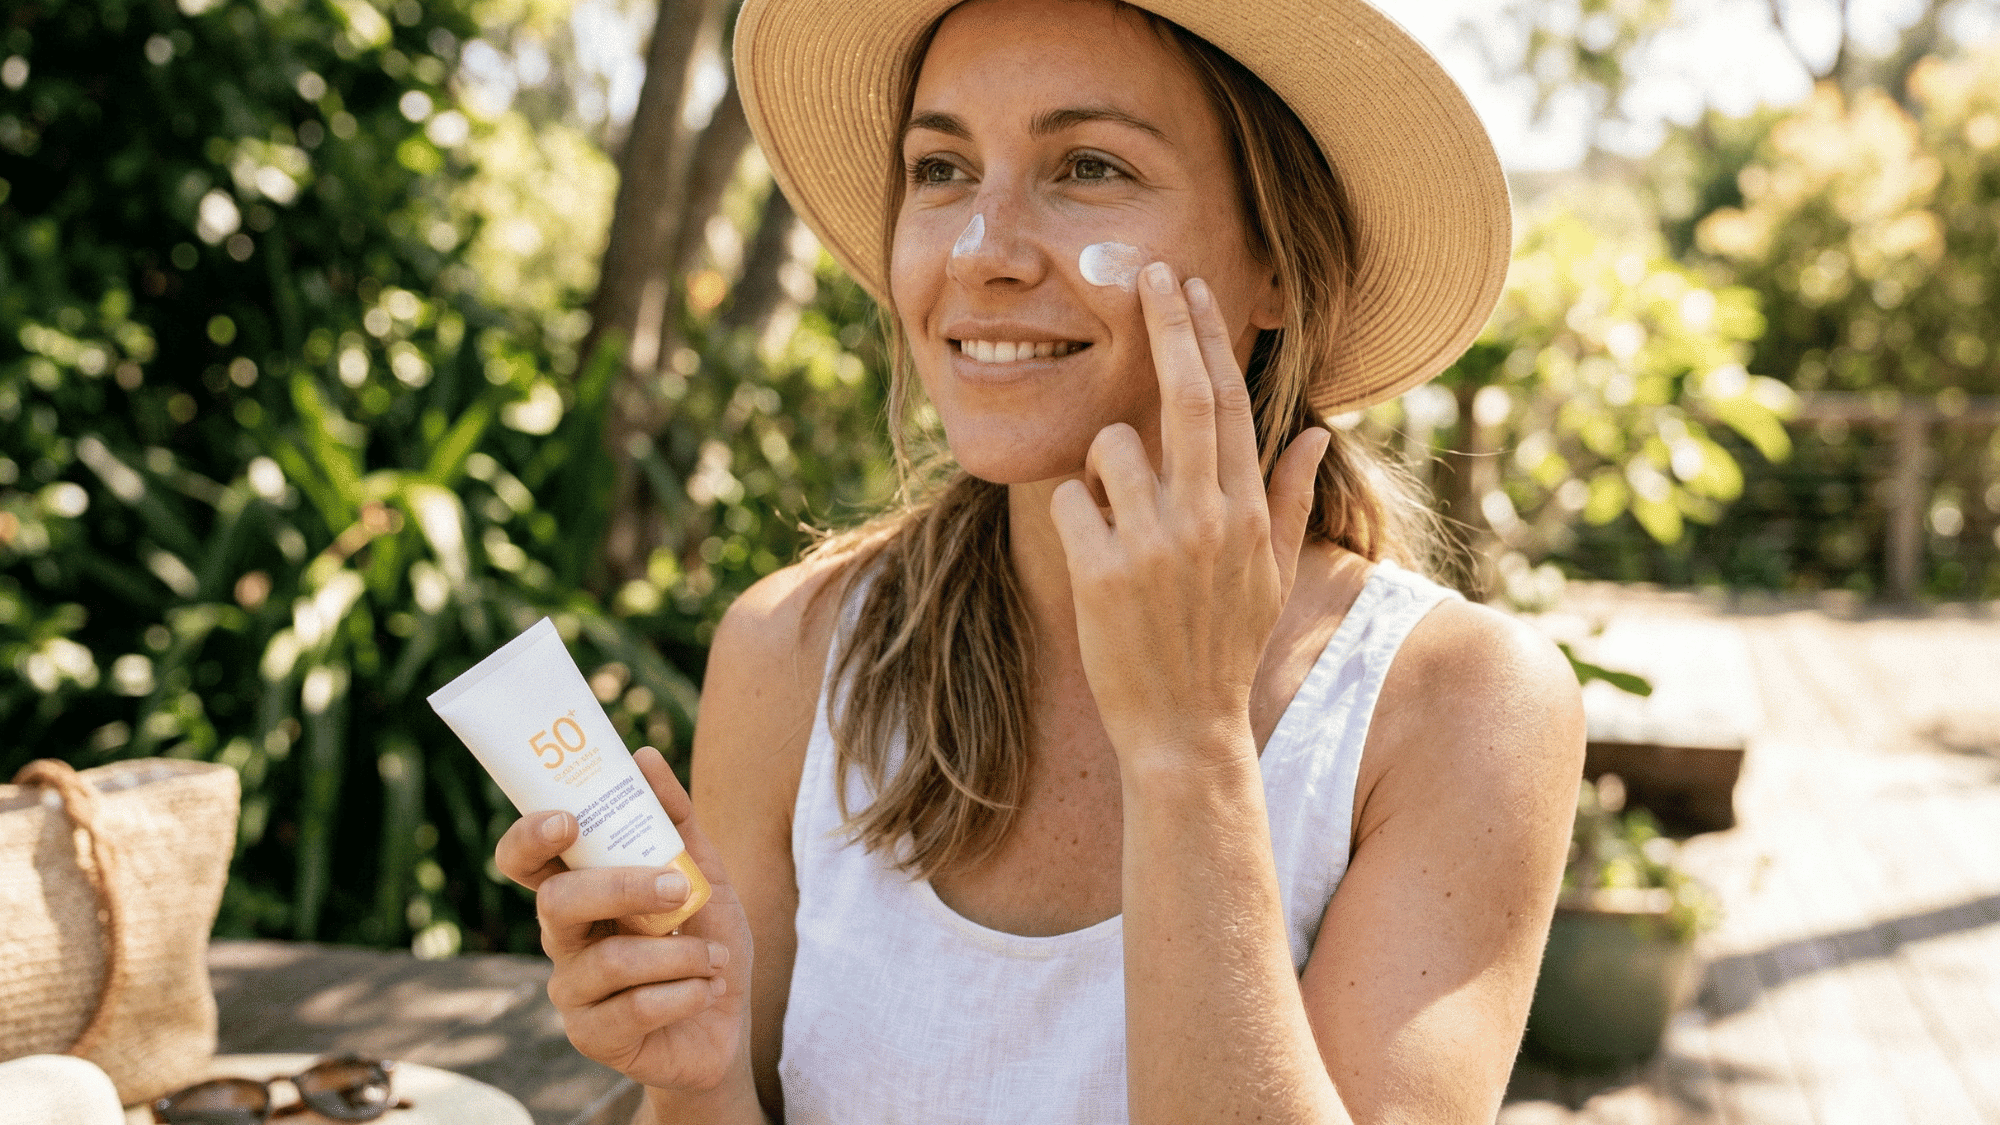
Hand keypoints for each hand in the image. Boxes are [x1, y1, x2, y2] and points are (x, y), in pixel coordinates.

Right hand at [494, 746, 752, 1091]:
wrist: (726, 1025)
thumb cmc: (705, 943)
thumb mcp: (705, 875)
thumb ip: (676, 820)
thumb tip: (644, 755)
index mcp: (580, 892)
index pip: (525, 861)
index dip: (530, 838)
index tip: (568, 821)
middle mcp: (564, 938)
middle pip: (557, 903)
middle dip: (622, 888)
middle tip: (678, 887)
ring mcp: (572, 991)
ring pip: (607, 960)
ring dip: (679, 953)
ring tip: (715, 958)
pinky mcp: (592, 1037)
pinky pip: (632, 1009)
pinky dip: (685, 994)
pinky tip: (706, 991)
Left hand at [1048, 262, 1328, 764]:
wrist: (1184, 730)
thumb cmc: (1223, 649)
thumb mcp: (1271, 575)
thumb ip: (1291, 498)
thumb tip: (1316, 430)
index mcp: (1248, 511)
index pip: (1228, 401)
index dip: (1205, 337)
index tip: (1188, 287)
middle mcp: (1209, 516)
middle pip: (1183, 394)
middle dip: (1164, 325)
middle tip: (1144, 271)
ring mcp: (1156, 542)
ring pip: (1110, 446)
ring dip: (1102, 468)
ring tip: (1117, 522)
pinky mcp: (1103, 569)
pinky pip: (1071, 500)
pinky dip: (1073, 516)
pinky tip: (1093, 556)